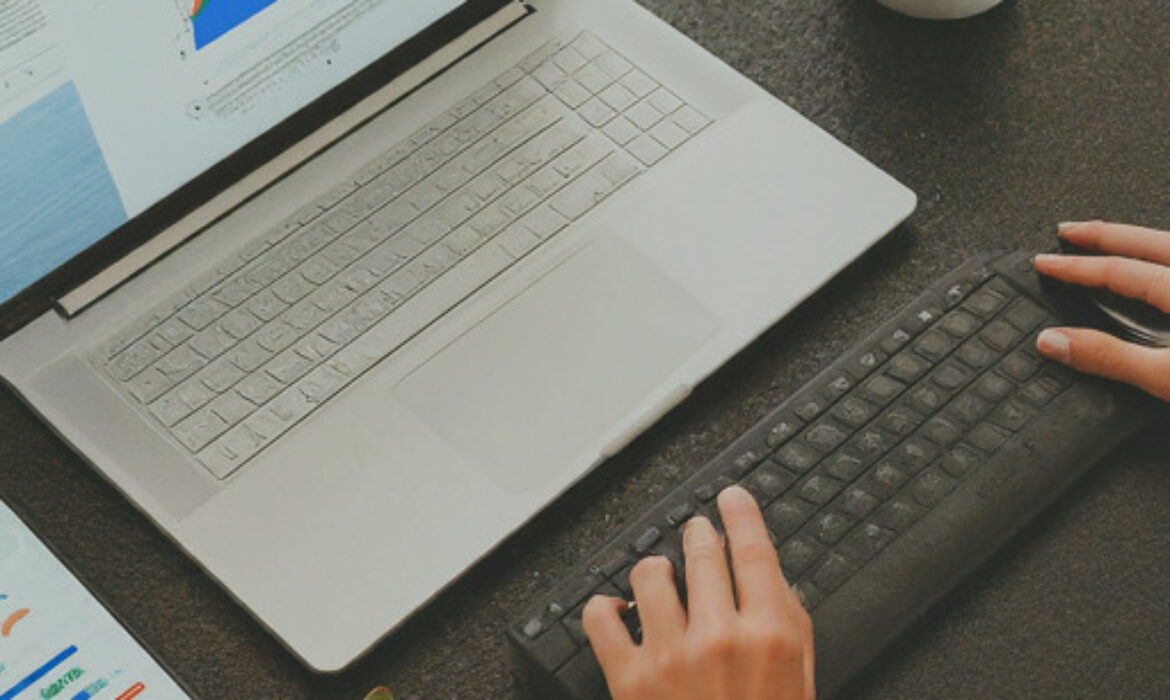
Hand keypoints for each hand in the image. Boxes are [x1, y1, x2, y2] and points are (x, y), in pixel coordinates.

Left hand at [582, 486, 814, 699]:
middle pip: (702, 553)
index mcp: (769, 635)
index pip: (754, 550)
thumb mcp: (799, 681)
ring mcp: (670, 656)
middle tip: (696, 532)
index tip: (732, 497)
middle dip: (698, 534)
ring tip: (658, 578)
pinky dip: (602, 608)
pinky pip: (600, 619)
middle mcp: (719, 637)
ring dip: (654, 570)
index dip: (741, 514)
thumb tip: (768, 577)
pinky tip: (613, 610)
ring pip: (649, 575)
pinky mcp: (629, 680)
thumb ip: (787, 625)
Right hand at [1033, 220, 1169, 401]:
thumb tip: (1054, 341)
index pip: (1117, 270)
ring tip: (1110, 238)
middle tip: (1067, 231)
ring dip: (1137, 240)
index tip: (1044, 262)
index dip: (1075, 266)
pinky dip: (1161, 258)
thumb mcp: (1165, 377)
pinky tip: (1157, 270)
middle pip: (1147, 243)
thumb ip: (1109, 357)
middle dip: (1102, 234)